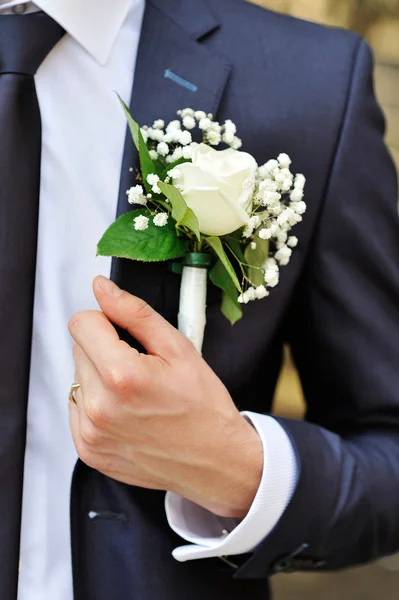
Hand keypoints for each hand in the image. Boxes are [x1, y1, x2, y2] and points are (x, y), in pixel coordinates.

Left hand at [68, 276, 262, 518]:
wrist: (215, 461)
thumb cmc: (203, 407)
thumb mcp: (179, 348)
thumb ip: (134, 312)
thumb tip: (102, 289)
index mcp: (122, 375)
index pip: (81, 323)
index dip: (105, 321)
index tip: (124, 333)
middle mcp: (99, 407)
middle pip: (79, 349)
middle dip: (104, 349)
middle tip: (141, 367)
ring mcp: (91, 433)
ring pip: (77, 378)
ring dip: (99, 377)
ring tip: (135, 393)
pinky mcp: (88, 451)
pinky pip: (77, 408)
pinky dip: (96, 404)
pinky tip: (126, 411)